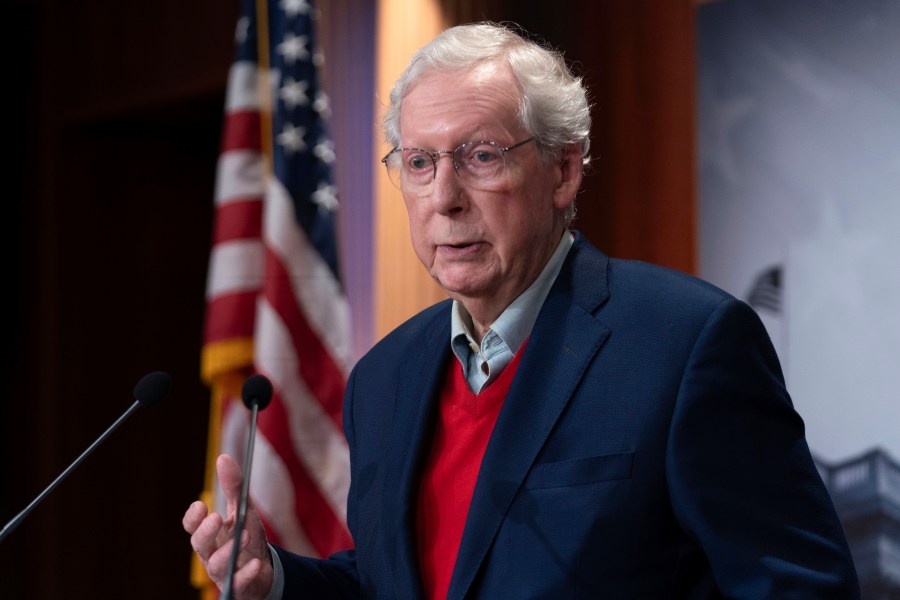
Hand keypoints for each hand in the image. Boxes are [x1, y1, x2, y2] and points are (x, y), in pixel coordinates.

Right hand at [183, 454, 274, 599]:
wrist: (264, 572)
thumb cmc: (247, 540)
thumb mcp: (243, 511)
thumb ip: (234, 487)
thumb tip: (223, 457)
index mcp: (210, 535)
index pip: (193, 527)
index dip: (193, 518)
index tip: (201, 505)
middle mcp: (211, 554)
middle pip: (199, 545)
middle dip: (206, 532)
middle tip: (216, 518)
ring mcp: (223, 572)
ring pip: (217, 564)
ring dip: (229, 550)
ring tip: (245, 535)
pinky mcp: (237, 587)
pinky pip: (238, 583)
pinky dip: (246, 574)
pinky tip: (256, 563)